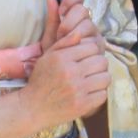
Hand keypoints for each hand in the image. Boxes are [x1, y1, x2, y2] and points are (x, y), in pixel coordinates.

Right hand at [28, 0, 108, 121]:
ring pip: (105, 77)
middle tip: (90, 68)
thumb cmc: (41, 79)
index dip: (91, 51)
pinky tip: (88, 92)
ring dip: (100, 78)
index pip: (91, 47)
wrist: (33, 107)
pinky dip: (98, 93)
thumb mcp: (48, 56)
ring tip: (91, 79)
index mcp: (62, 58)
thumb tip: (78, 29)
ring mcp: (78, 90)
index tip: (86, 57)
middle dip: (97, 64)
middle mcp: (71, 73)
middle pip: (101, 61)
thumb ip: (64, 41)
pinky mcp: (83, 105)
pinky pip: (103, 94)